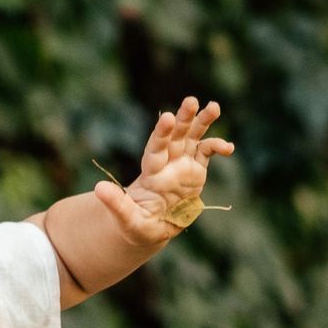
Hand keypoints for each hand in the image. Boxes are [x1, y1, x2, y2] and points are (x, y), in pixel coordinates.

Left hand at [92, 97, 233, 239]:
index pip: (156, 150)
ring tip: (215, 107)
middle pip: (175, 136)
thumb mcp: (126, 220)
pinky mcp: (196, 171)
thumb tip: (99, 188)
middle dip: (184, 118)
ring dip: (202, 122)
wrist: (152, 227)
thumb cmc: (135, 225)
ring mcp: (182, 165)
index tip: (167, 117)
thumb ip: (116, 204)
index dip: (161, 134)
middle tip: (191, 100)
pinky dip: (217, 147)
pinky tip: (229, 147)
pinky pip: (207, 153)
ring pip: (193, 137)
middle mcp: (167, 164)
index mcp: (151, 174)